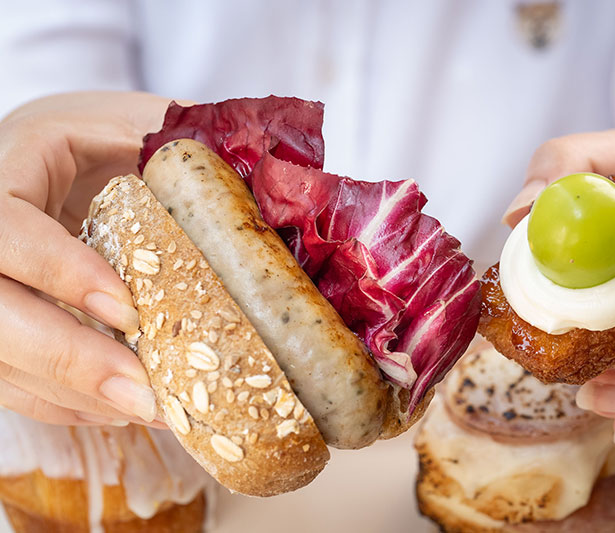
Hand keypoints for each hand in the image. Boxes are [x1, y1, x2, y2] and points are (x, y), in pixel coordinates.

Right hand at [0, 92, 172, 427]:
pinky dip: (63, 402)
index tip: (126, 308)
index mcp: (9, 163)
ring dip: (72, 394)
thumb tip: (260, 184)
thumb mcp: (133, 118)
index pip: (6, 227)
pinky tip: (119, 411)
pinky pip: (9, 379)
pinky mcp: (1, 324)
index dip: (57, 270)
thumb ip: (177, 139)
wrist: (53, 152)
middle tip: (142, 391)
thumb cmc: (97, 134)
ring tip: (151, 411)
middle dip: (65, 356)